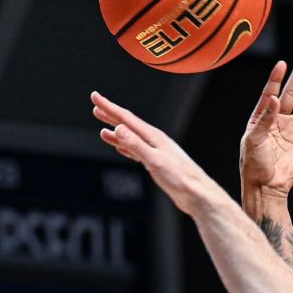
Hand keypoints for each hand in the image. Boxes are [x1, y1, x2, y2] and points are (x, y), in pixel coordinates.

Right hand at [92, 92, 226, 214]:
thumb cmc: (181, 179)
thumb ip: (136, 145)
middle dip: (110, 115)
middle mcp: (154, 141)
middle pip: (128, 124)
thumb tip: (118, 128)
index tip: (95, 97)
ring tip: (102, 129)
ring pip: (131, 138)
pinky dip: (125, 147)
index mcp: (153, 136)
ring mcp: (156, 152)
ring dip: (116, 132)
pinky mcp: (157, 164)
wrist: (197, 195)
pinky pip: (136, 151)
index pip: (126, 118)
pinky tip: (120, 148)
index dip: (109, 107)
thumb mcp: (155, 161)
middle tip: (95, 105)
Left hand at [239, 55, 292, 197]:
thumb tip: (275, 98)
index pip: (270, 93)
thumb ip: (265, 119)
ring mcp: (292, 132)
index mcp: (262, 118)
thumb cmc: (253, 164)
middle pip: (291, 94)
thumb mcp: (253, 140)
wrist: (266, 187)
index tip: (282, 64)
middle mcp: (278, 121)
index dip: (276, 78)